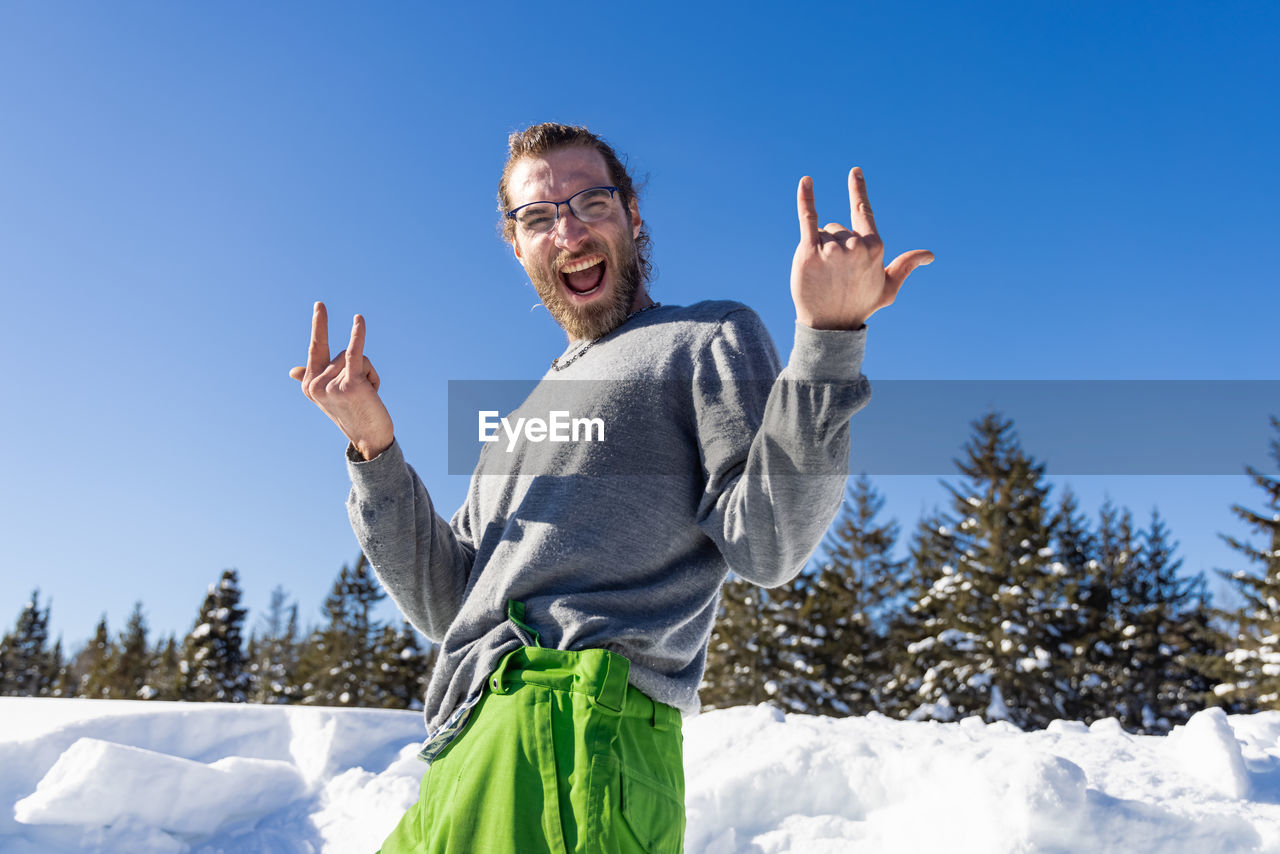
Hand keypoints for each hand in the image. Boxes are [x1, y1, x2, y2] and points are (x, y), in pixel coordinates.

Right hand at [289, 302, 394, 459]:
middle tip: (361, 395)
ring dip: (369, 374)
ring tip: (368, 396)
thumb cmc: (353, 413)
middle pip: (342, 353)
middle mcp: (316, 384)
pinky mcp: (350, 384)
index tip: (320, 304)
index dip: (320, 326)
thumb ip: (311, 378)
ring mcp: (331, 384)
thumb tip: (292, 371)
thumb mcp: (328, 395)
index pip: (317, 348)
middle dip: (358, 369)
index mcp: (308, 384)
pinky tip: (359, 320)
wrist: (370, 438)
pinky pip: (354, 353)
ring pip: (357, 356)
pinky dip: (357, 335)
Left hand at [790, 167, 933, 329]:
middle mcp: (855, 245)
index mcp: (874, 247)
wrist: (830, 326)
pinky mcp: (810, 252)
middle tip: (834, 274)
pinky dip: (807, 199)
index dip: (858, 189)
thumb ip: (905, 266)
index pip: (864, 210)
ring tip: (823, 275)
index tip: (854, 171)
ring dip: (820, 248)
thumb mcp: (887, 288)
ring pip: (822, 232)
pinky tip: (806, 182)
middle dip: (834, 245)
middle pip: (837, 227)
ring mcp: (833, 248)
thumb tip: (930, 255)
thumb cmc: (859, 306)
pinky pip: (807, 218)